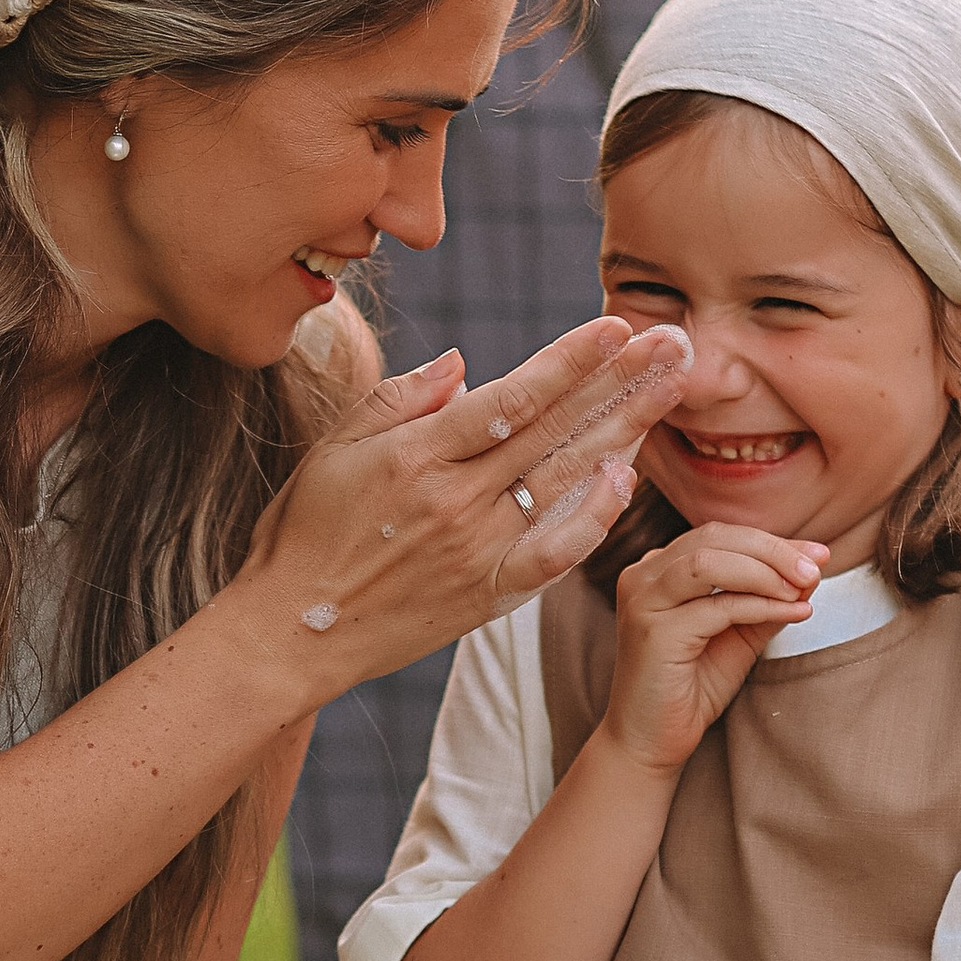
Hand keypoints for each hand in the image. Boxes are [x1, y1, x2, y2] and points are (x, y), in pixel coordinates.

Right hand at [243, 319, 692, 687]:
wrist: (287, 634)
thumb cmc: (301, 535)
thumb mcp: (332, 450)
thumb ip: (398, 398)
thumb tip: (464, 363)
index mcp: (415, 455)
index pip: (511, 397)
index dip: (569, 360)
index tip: (616, 326)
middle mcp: (455, 500)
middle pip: (554, 430)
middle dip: (618, 382)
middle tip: (672, 344)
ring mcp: (476, 551)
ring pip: (565, 480)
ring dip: (624, 432)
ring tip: (669, 391)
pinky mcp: (486, 595)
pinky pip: (554, 553)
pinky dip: (593, 517)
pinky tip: (627, 478)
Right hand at [597, 525, 828, 773]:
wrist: (652, 743)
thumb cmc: (691, 690)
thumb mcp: (739, 635)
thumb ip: (767, 601)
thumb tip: (811, 572)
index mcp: (659, 570)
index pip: (720, 537)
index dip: (772, 541)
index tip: (819, 554)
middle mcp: (644, 577)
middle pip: (715, 537)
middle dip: (773, 549)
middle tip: (816, 567)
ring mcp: (644, 602)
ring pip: (710, 560)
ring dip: (766, 570)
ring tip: (803, 587)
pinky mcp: (654, 632)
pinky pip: (718, 606)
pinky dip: (762, 604)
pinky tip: (793, 611)